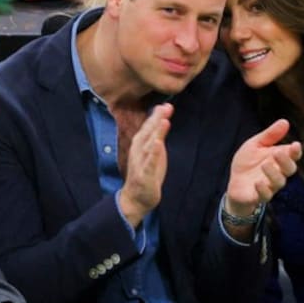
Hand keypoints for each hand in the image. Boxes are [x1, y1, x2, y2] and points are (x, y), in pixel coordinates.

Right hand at [118, 103, 173, 227]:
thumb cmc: (147, 171)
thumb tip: (164, 116)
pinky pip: (148, 163)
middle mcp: (138, 150)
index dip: (157, 116)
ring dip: (155, 133)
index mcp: (141, 143)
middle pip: (148, 133)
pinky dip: (152, 153)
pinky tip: (157, 144)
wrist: (137, 197)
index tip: (166, 105)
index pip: (149, 127)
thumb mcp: (154, 150)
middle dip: (156, 120)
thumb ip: (159, 134)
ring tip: (164, 121)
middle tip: (166, 108)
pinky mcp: (144, 174)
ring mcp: (140, 162)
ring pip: (148, 145)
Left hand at [226, 119, 301, 216]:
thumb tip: (285, 121)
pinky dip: (263, 190)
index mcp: (279, 159)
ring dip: (273, 174)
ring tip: (265, 165)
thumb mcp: (255, 145)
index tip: (295, 145)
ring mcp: (270, 186)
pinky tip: (258, 183)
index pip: (293, 155)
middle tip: (278, 153)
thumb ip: (270, 135)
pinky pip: (265, 196)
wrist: (234, 184)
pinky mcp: (259, 196)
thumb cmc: (247, 163)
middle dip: (286, 161)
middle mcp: (278, 173)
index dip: (296, 151)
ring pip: (279, 182)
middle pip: (290, 169)